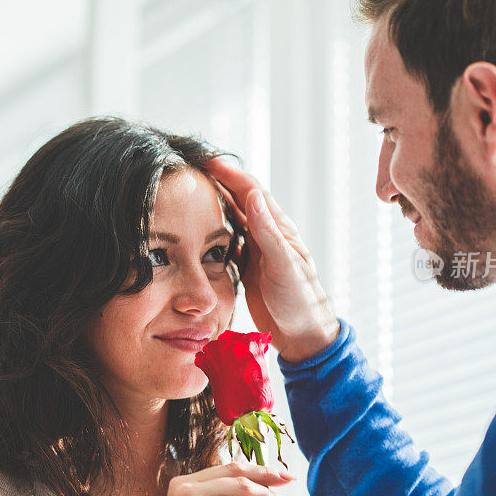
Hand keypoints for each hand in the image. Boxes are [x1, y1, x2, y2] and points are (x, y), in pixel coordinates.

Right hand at [206, 158, 340, 362]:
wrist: (302, 335)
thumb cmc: (299, 301)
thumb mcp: (283, 265)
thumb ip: (268, 233)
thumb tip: (254, 196)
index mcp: (279, 230)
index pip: (252, 192)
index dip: (230, 174)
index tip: (208, 160)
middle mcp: (268, 236)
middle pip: (240, 201)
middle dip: (219, 182)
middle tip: (194, 169)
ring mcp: (258, 252)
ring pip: (234, 220)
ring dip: (216, 204)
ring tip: (193, 192)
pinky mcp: (249, 268)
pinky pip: (229, 243)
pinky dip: (214, 231)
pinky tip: (199, 229)